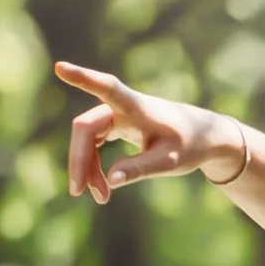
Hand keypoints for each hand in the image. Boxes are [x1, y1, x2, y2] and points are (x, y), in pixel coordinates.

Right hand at [57, 62, 246, 203]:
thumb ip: (140, 169)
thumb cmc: (190, 145)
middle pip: (86, 127)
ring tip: (100, 197)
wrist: (204, 136)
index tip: (60, 68)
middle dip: (80, 159)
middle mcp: (123, 106)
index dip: (84, 79)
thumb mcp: (170, 163)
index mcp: (138, 108)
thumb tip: (111, 181)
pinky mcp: (115, 124)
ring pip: (87, 137)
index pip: (108, 88)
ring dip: (87, 166)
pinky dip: (94, 165)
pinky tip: (102, 187)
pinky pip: (94, 143)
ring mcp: (117, 114)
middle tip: (78, 192)